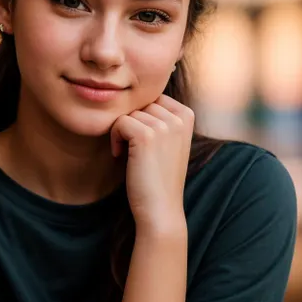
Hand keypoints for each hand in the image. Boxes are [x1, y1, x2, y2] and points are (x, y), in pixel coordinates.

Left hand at [110, 94, 193, 233]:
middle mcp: (180, 117)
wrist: (160, 209)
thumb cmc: (157, 175)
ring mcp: (165, 125)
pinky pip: (119, 122)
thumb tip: (133, 92)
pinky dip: (114, 138)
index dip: (141, 117)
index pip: (152, 98)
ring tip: (128, 154)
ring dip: (122, 132)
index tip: (142, 141)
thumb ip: (159, 116)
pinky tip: (119, 155)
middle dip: (131, 123)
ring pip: (128, 112)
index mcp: (187, 114)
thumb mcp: (166, 141)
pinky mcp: (147, 135)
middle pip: (140, 103)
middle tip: (132, 149)